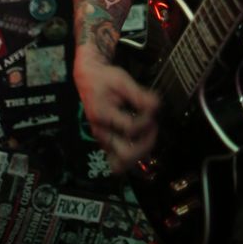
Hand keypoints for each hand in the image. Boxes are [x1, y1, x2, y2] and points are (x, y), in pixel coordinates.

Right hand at [73, 43, 159, 173]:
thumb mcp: (121, 80)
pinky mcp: (107, 143)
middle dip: (146, 143)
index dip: (147, 120)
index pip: (131, 129)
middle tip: (152, 126)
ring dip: (141, 151)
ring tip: (148, 133)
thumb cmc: (104, 79)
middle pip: (126, 156)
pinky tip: (142, 139)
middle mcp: (101, 133)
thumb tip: (155, 107)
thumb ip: (139, 95)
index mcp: (102, 115)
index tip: (152, 108)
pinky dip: (135, 154)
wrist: (87, 79)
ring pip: (122, 164)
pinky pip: (120, 161)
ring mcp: (103, 140)